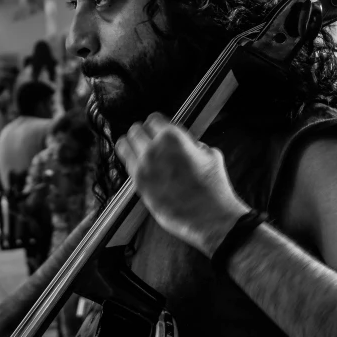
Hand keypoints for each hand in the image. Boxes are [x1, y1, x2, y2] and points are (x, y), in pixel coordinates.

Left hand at [115, 113, 250, 257]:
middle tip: (149, 139)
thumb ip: (191, 144)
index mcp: (171, 137)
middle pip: (135, 130)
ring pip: (124, 145)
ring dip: (132, 146)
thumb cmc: (213, 187)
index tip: (159, 128)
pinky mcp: (138, 185)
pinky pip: (127, 165)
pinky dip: (132, 163)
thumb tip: (184, 143)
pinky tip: (142, 166)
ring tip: (139, 150)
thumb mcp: (209, 154)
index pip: (153, 119)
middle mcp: (153, 149)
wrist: (210, 217)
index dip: (158, 123)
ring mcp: (143, 168)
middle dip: (143, 133)